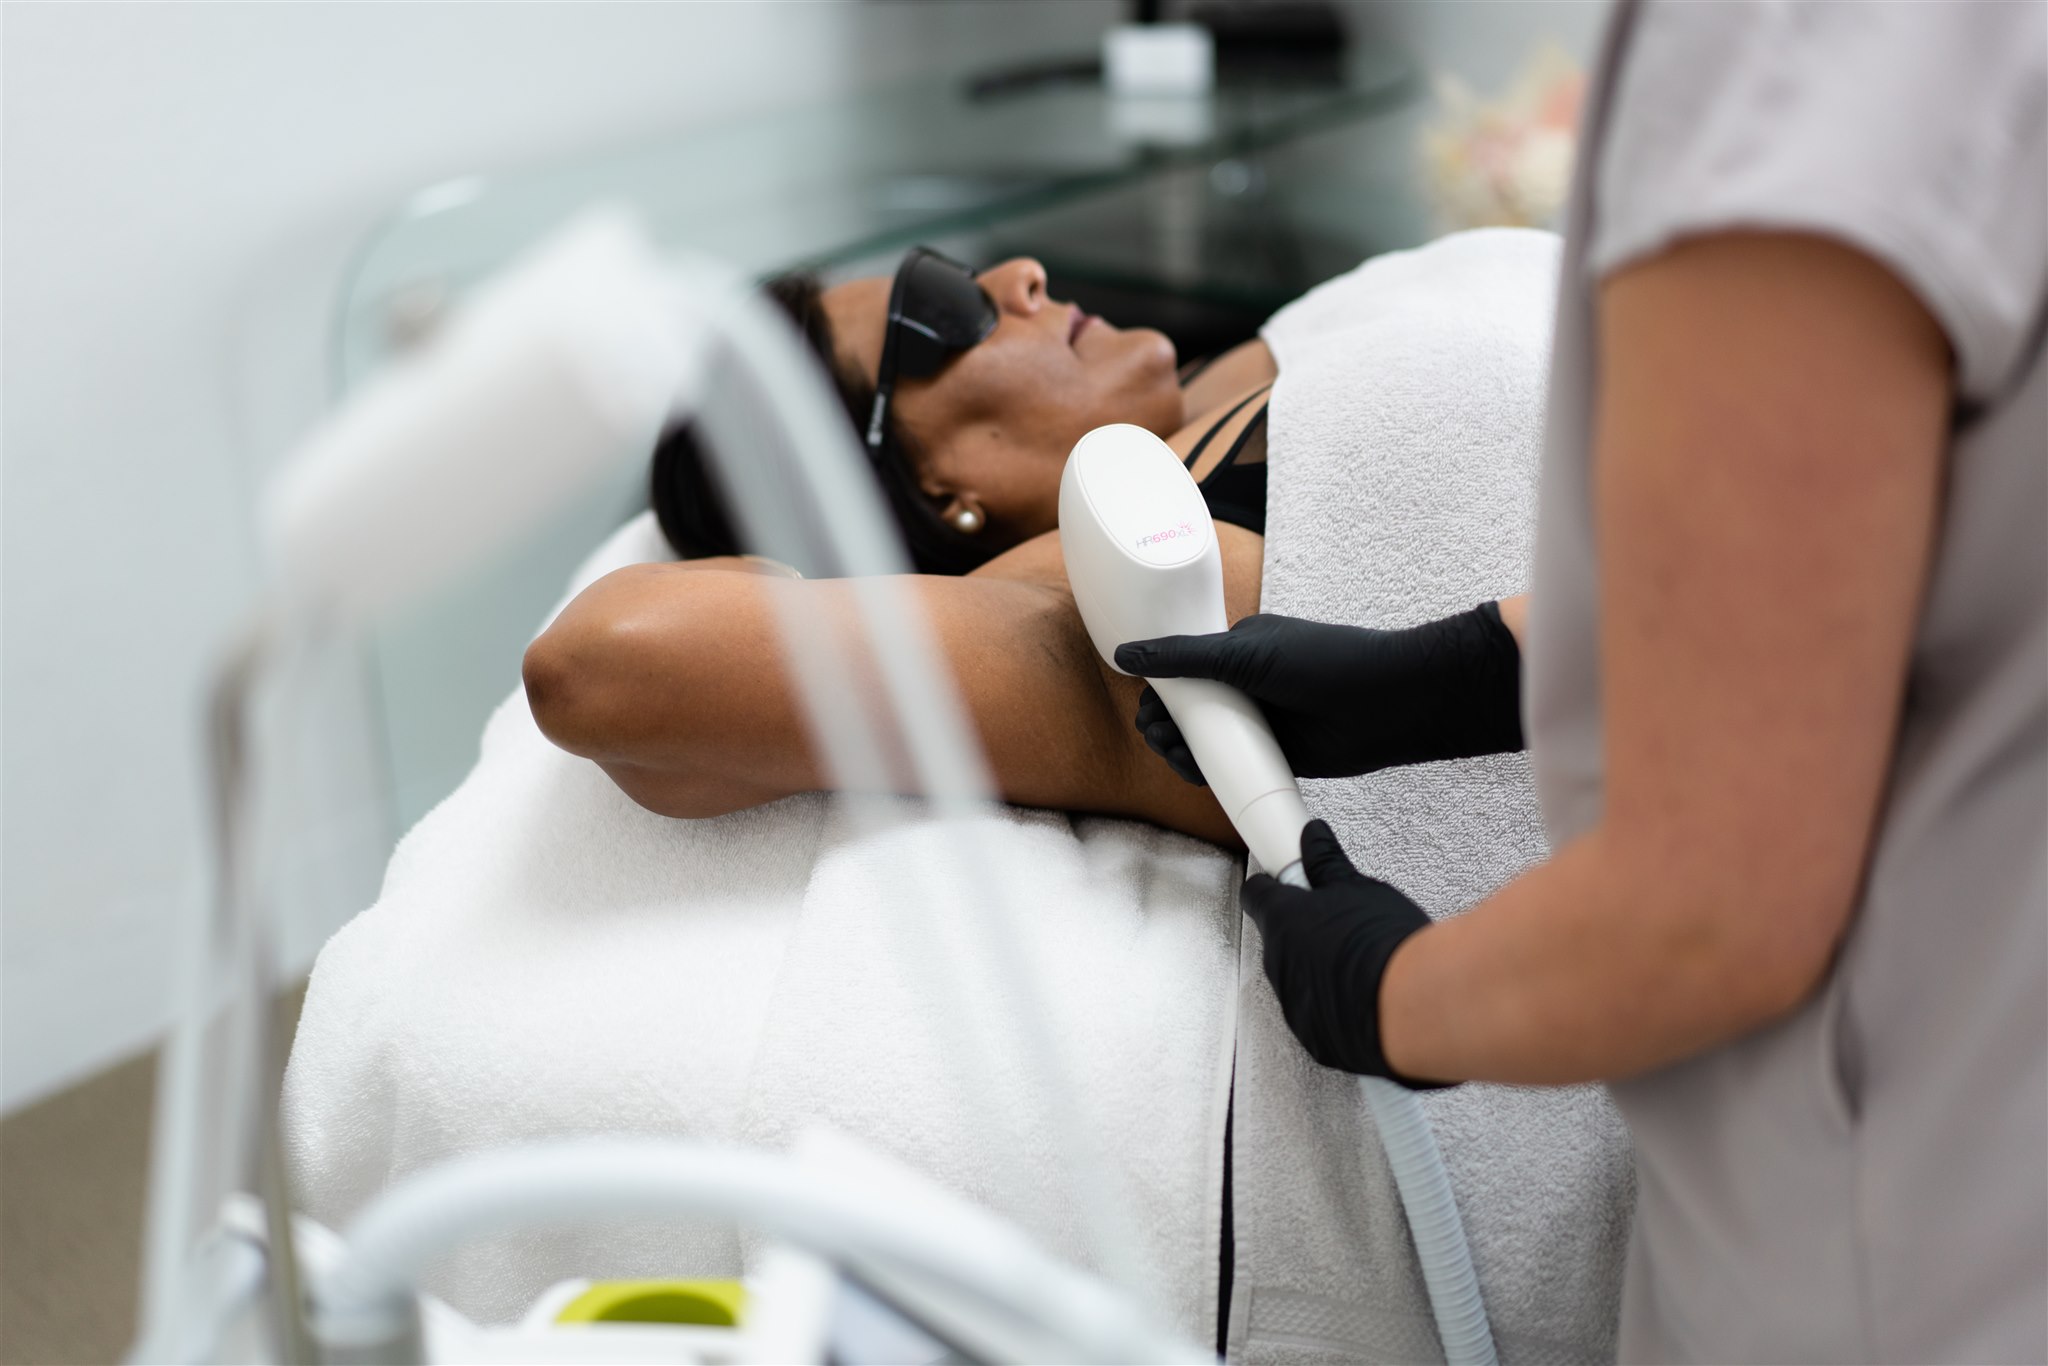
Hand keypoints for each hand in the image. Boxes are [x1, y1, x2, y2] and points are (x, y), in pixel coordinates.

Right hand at [1115, 603, 1522, 784]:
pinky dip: (1209, 772)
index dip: (1160, 691)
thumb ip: (1184, 657)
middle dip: (1165, 724)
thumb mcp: (1245, 653)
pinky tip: (1196, 773)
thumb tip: (1125, 653)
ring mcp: (1262, 723)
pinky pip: (1232, 768)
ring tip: (1175, 753)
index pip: (1184, 670)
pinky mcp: (1276, 757)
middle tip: (1159, 734)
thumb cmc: (1323, 663)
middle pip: (1190, 710)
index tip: (1148, 707)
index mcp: (1239, 650)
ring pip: (1206, 742)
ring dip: (1181, 749)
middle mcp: (1247, 686)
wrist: (1388, 702)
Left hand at [1241, 820, 1452, 1086]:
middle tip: (1339, 924)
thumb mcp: (1359, 890)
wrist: (1414, 1006)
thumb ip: (1328, 863)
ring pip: (1297, 980)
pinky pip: (1316, 1017)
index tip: (1280, 882)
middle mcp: (1279, 965)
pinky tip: (1365, 998)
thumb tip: (1313, 837)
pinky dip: (1334, 1007)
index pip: (1257, 895)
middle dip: (1303, 932)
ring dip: (1318, 972)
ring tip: (1361, 964)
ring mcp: (1295, 1006)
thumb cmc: (1384, 945)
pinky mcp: (1316, 1040)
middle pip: (1279, 941)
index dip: (1269, 887)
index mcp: (1283, 921)